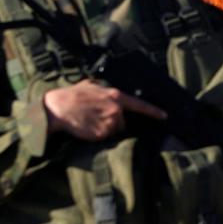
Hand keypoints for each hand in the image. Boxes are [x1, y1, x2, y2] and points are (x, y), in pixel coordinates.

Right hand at [43, 79, 166, 140]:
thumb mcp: (92, 85)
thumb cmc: (72, 95)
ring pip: (113, 131)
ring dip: (104, 129)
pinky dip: (97, 135)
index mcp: (116, 96)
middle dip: (113, 122)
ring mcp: (109, 123)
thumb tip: (107, 87)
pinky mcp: (101, 135)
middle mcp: (116, 110)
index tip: (164, 116)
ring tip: (89, 120)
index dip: (153, 111)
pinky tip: (87, 127)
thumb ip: (104, 88)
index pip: (140, 105)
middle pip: (123, 122)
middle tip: (95, 116)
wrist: (58, 107)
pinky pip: (104, 138)